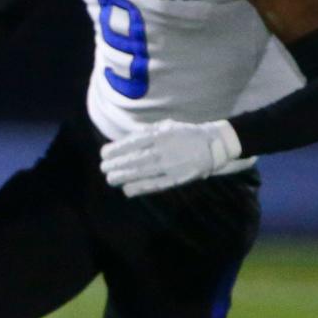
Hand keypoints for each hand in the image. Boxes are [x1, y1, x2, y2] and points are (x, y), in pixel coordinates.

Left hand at [100, 118, 241, 196]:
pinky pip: (155, 185)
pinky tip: (127, 190)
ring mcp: (169, 166)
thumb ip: (146, 133)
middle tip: (104, 168)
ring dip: (123, 177)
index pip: (132, 143)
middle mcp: (163, 150)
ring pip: (141, 173)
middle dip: (116, 165)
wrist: (213, 145)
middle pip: (134, 159)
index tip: (104, 154)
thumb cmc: (184, 134)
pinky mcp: (176, 179)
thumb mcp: (166, 126)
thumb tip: (124, 141)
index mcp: (159, 135)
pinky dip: (140, 188)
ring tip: (110, 179)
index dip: (116, 149)